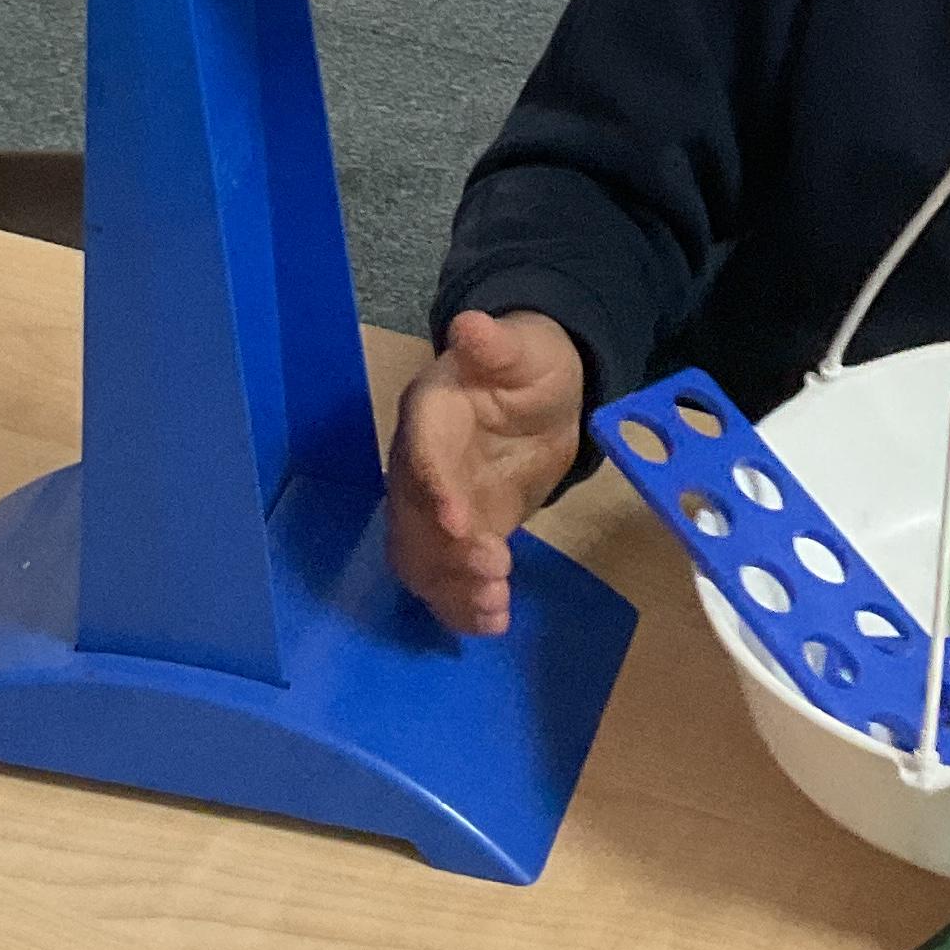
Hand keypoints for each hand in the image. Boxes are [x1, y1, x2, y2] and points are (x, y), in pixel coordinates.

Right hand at [385, 308, 586, 637]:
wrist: (536, 395)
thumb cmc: (527, 365)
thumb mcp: (523, 348)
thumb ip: (495, 345)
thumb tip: (470, 326)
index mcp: (430, 413)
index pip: (421, 454)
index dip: (435, 490)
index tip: (461, 522)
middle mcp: (419, 465)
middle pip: (413, 518)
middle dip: (448, 552)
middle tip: (496, 571)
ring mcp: (434, 507)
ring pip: (422, 556)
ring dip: (451, 587)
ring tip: (494, 608)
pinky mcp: (459, 538)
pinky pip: (444, 577)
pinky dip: (460, 606)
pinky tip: (491, 624)